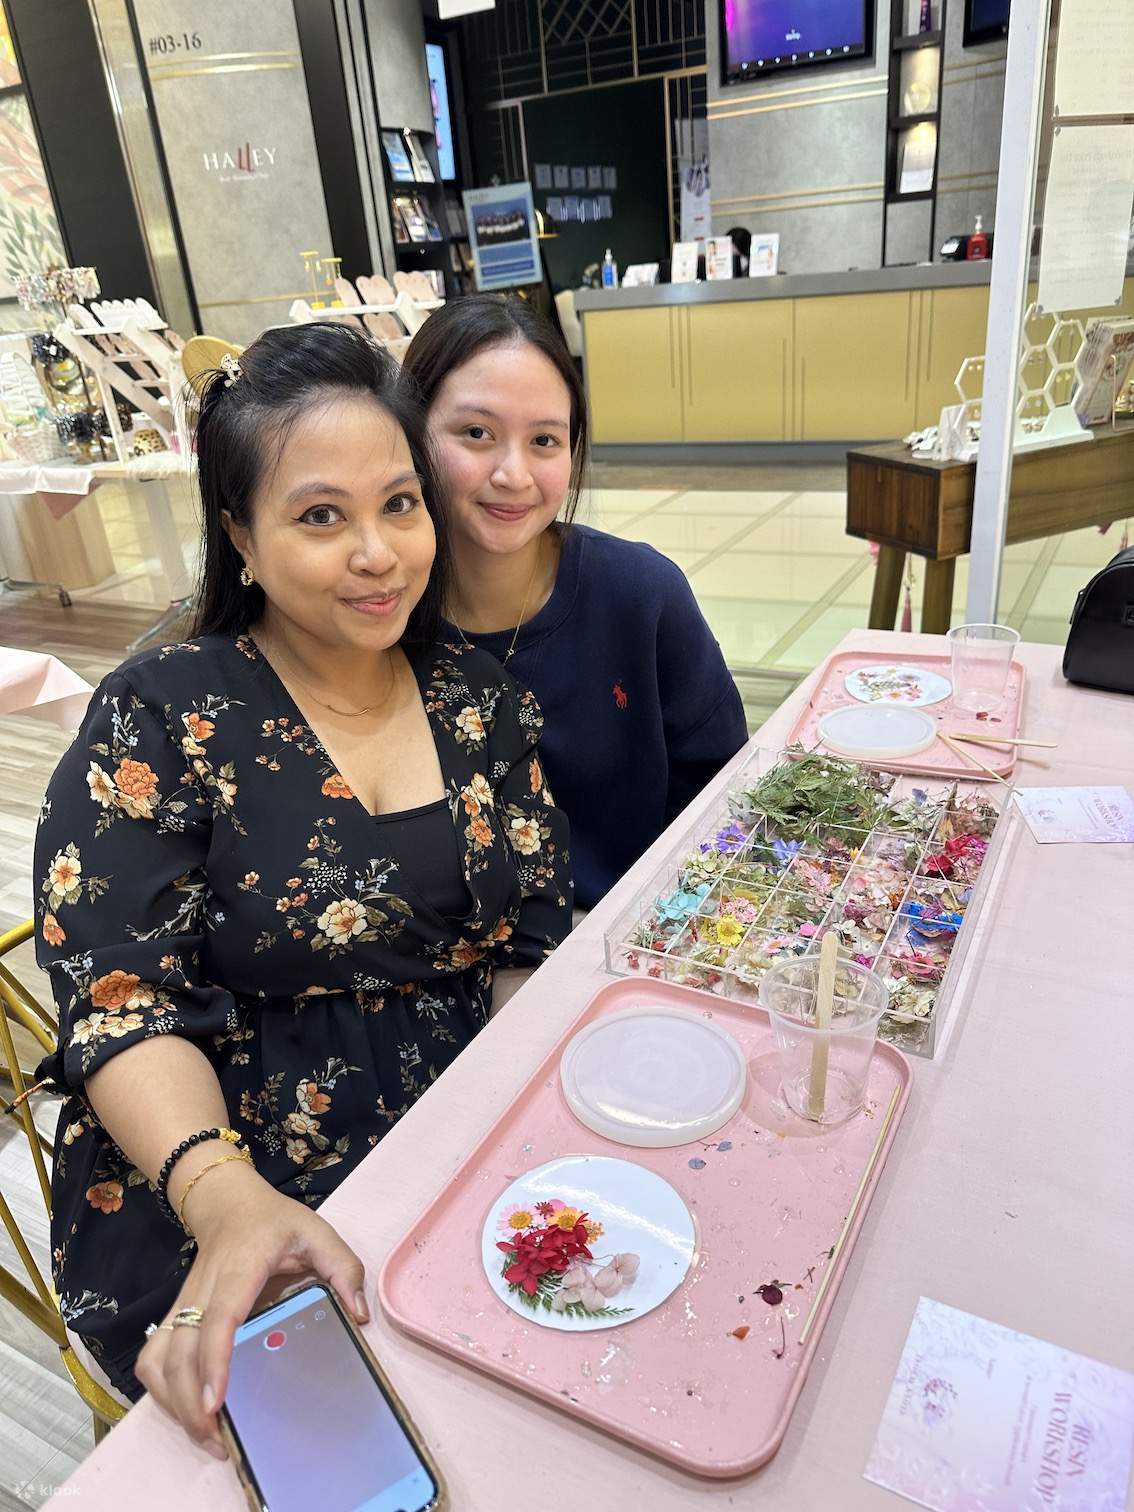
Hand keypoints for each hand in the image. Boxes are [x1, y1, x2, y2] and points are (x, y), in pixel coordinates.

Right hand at [135, 1162, 367, 1457]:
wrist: (227, 1202)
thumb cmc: (274, 1221)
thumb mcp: (317, 1232)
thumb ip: (343, 1268)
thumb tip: (358, 1316)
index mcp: (240, 1267)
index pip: (220, 1318)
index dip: (215, 1360)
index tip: (215, 1402)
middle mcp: (203, 1289)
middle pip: (181, 1352)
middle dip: (191, 1402)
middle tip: (221, 1440)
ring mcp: (182, 1304)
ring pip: (159, 1358)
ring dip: (173, 1401)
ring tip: (207, 1433)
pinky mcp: (172, 1316)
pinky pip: (153, 1357)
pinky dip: (160, 1388)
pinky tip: (185, 1408)